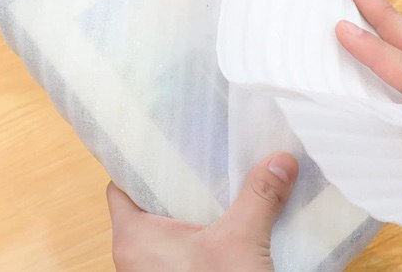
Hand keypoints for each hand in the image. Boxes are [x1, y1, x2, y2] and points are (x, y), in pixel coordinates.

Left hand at [106, 153, 298, 271]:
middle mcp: (134, 256)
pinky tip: (226, 225)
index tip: (164, 145)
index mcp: (133, 237)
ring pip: (164, 231)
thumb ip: (259, 197)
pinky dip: (198, 237)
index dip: (139, 163)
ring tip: (216, 187)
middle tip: (201, 160)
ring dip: (189, 213)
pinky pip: (179, 253)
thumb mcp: (241, 242)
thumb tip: (280, 160)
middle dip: (175, 185)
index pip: (121, 185)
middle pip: (146, 205)